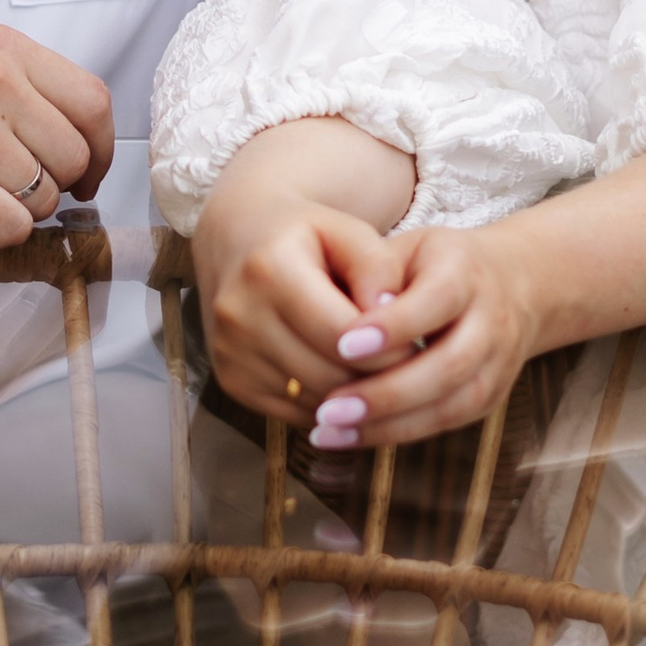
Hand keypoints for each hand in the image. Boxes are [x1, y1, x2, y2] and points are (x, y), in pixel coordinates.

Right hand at [0, 24, 113, 243]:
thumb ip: (6, 83)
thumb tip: (64, 137)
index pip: (93, 102)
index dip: (100, 149)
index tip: (86, 173)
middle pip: (76, 155)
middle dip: (56, 186)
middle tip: (17, 195)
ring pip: (42, 198)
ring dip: (15, 211)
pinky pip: (11, 229)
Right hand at [197, 198, 406, 424]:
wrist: (239, 241)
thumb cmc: (306, 236)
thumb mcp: (347, 232)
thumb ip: (377, 267)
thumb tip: (390, 313)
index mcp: (269, 269)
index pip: (342, 333)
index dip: (388, 347)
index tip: (415, 345)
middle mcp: (239, 314)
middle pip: (329, 375)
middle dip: (376, 377)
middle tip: (404, 367)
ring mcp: (230, 353)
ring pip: (315, 402)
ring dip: (354, 395)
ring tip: (376, 371)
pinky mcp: (231, 382)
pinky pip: (295, 413)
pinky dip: (327, 405)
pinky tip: (342, 379)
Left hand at [303, 225, 540, 453]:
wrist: (510, 284)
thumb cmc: (433, 264)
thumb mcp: (406, 249)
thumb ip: (375, 274)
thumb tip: (343, 319)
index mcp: (466, 272)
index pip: (438, 299)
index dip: (395, 326)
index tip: (344, 345)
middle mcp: (491, 320)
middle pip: (450, 364)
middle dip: (388, 392)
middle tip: (329, 407)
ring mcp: (497, 363)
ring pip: (451, 404)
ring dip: (388, 424)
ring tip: (331, 430)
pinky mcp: (491, 396)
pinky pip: (446, 422)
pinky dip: (397, 433)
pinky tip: (351, 435)